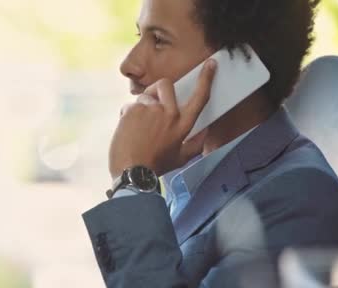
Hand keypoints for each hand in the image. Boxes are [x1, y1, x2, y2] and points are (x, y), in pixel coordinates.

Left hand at [109, 59, 216, 178]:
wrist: (131, 172)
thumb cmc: (155, 167)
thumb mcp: (181, 159)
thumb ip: (196, 144)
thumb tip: (206, 132)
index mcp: (183, 125)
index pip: (200, 98)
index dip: (206, 79)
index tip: (210, 64)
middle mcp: (169, 114)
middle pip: (166, 85)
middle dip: (158, 89)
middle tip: (151, 102)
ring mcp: (150, 110)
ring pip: (144, 97)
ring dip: (140, 109)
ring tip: (137, 129)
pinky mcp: (133, 110)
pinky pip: (129, 105)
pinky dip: (127, 116)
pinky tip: (128, 132)